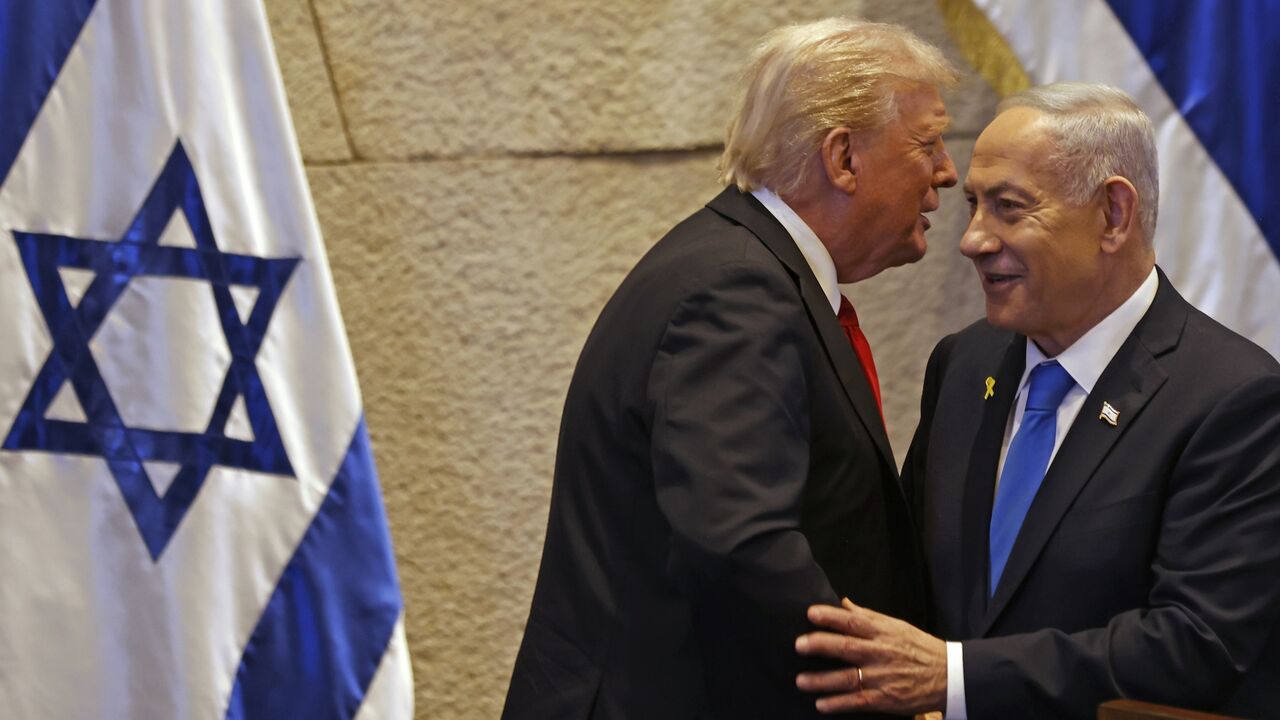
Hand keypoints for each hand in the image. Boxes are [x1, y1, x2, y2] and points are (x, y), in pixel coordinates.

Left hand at [795, 598, 946, 714]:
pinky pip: (858, 701)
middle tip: (799, 645)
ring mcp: (883, 677)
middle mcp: (881, 653)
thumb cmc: (919, 648)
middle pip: (847, 648)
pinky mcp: (886, 699)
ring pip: (848, 678)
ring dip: (822, 680)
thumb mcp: (896, 626)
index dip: (831, 616)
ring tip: (801, 680)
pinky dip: (839, 704)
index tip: (810, 613)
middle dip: (821, 645)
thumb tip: (843, 602)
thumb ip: (868, 616)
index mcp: (883, 632)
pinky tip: (821, 704)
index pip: (854, 621)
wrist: (949, 675)